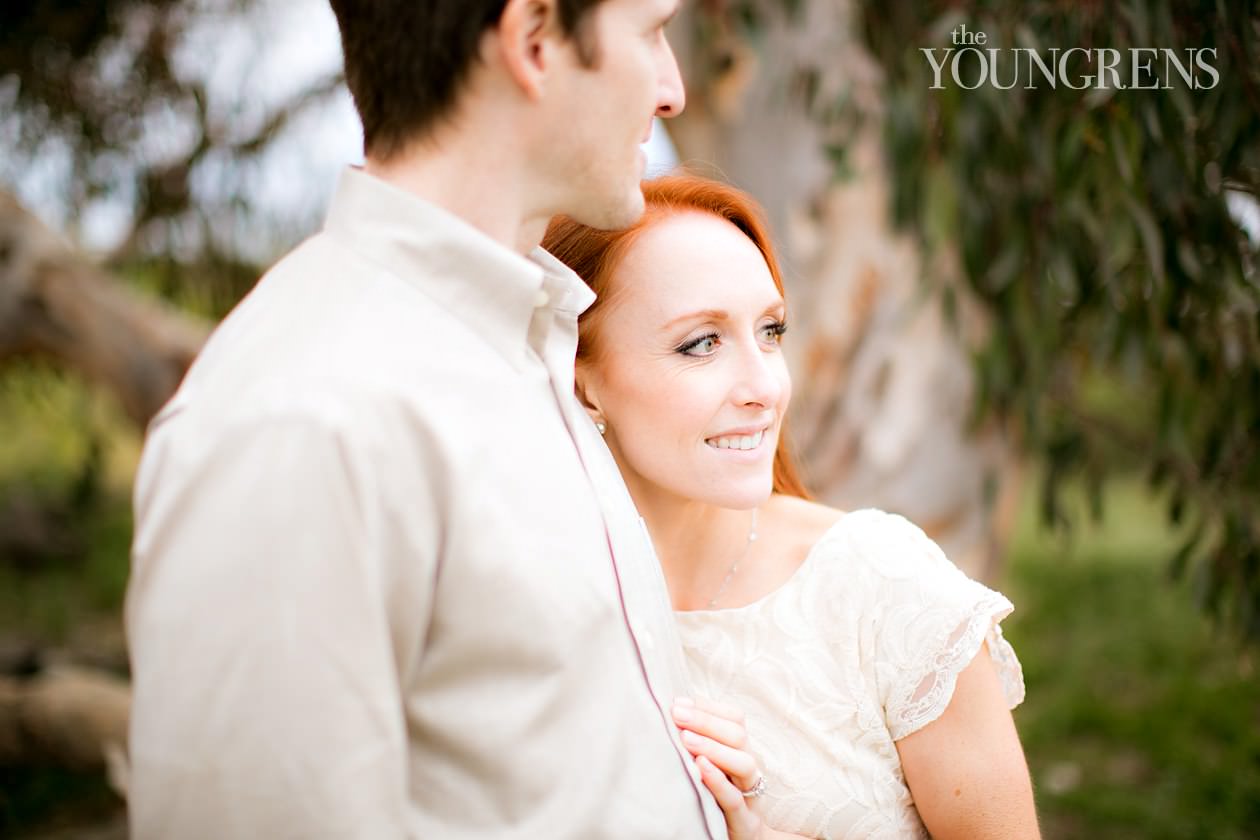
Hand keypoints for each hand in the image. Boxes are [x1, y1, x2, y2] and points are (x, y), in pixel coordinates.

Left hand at [672, 696, 768, 839]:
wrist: (742, 838)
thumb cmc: (717, 797)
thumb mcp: (711, 765)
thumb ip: (697, 740)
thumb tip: (673, 709)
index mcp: (740, 751)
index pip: (736, 719)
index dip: (709, 707)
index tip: (678, 702)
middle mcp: (748, 769)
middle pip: (739, 736)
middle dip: (706, 721)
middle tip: (676, 714)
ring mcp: (749, 794)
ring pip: (745, 763)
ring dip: (714, 746)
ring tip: (685, 738)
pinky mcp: (744, 821)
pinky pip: (735, 799)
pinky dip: (719, 781)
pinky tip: (700, 767)